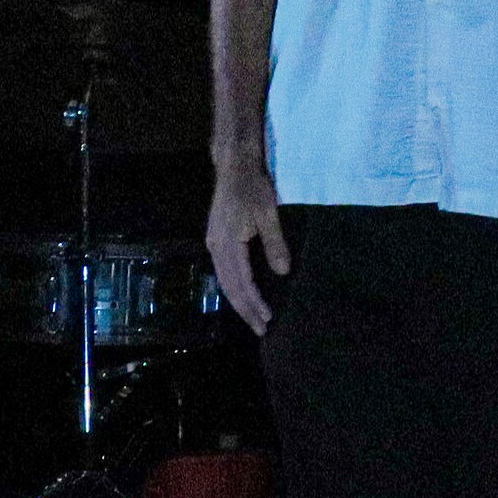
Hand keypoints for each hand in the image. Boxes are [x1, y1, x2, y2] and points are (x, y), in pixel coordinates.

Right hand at [206, 163, 290, 332]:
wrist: (233, 168)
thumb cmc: (253, 188)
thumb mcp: (268, 214)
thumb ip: (275, 243)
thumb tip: (283, 272)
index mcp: (227, 245)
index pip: (241, 284)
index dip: (254, 304)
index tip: (267, 321)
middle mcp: (215, 248)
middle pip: (230, 288)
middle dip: (246, 310)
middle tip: (262, 330)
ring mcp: (214, 244)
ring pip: (225, 281)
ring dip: (240, 301)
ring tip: (254, 318)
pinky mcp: (216, 240)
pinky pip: (224, 271)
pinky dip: (234, 288)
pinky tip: (244, 294)